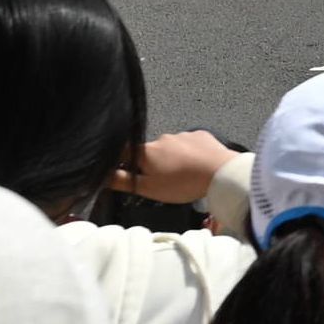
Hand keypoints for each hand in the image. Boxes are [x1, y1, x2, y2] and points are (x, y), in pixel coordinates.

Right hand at [117, 129, 236, 204]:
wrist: (220, 173)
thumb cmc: (182, 184)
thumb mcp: (148, 189)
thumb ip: (123, 180)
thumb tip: (103, 174)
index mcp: (146, 151)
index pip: (125, 152)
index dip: (123, 163)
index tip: (127, 173)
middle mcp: (163, 138)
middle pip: (149, 152)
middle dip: (151, 164)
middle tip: (161, 181)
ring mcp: (183, 134)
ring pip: (170, 148)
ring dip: (171, 159)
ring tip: (182, 176)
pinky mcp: (201, 135)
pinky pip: (189, 144)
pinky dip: (189, 153)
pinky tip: (196, 166)